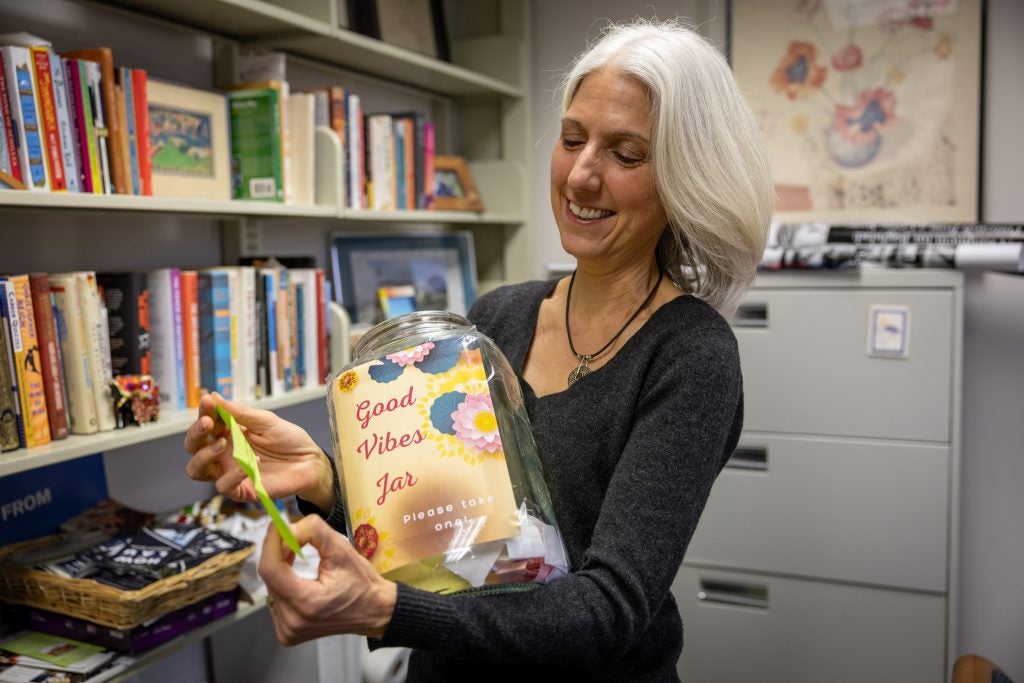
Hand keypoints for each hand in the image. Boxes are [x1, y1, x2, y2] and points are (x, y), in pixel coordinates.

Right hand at [183, 393, 333, 507]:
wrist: (309, 461)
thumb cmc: (288, 439)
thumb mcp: (266, 421)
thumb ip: (240, 412)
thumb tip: (213, 396)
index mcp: (227, 433)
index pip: (205, 424)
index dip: (203, 412)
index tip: (208, 402)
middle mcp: (223, 453)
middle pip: (193, 447)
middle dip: (195, 433)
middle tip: (208, 422)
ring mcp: (228, 472)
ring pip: (197, 470)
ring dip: (203, 455)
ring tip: (222, 442)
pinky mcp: (240, 489)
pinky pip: (223, 486)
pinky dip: (231, 475)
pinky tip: (247, 464)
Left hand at [259, 515, 396, 643]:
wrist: (373, 611)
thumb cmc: (361, 581)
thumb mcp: (341, 549)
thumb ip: (313, 531)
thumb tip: (288, 528)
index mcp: (306, 603)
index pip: (270, 569)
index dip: (271, 542)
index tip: (277, 524)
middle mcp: (291, 621)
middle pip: (269, 577)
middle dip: (277, 551)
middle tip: (292, 535)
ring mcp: (287, 630)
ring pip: (270, 586)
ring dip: (279, 566)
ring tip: (296, 554)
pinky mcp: (286, 633)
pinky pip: (275, 599)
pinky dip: (282, 582)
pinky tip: (296, 575)